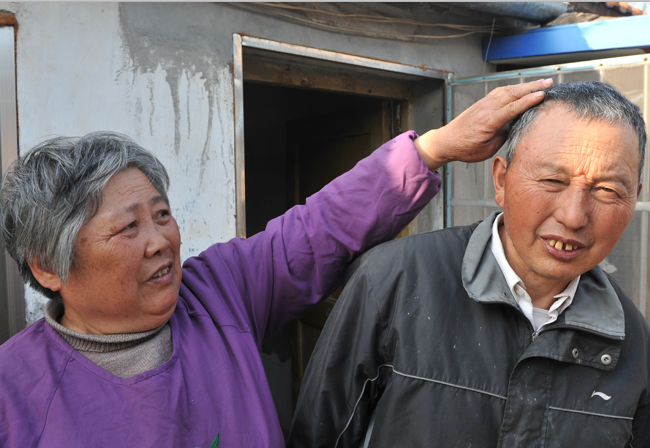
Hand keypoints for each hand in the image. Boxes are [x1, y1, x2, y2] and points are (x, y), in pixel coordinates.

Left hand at [414, 78, 553, 171]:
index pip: (512, 108)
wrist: (446, 141)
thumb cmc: (465, 149)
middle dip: (532, 87)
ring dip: (525, 86)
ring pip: (507, 90)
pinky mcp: (482, 103)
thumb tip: (514, 125)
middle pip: (512, 94)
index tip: (543, 94)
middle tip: (549, 82)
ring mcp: (483, 104)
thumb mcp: (488, 149)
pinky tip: (521, 87)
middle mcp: (486, 109)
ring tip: (541, 82)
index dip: (528, 100)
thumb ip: (503, 135)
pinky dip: (513, 88)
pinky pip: (500, 92)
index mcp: (489, 122)